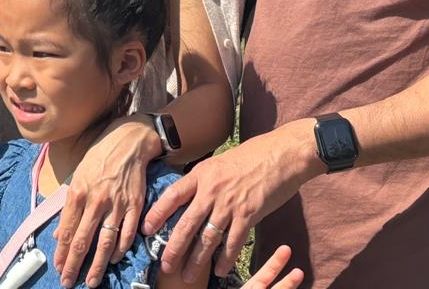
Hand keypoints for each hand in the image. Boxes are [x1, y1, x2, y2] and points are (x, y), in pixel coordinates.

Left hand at [54, 116, 160, 287]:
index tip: (58, 268)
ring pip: (104, 242)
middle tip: (68, 282)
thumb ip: (69, 206)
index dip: (61, 252)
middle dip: (74, 265)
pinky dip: (121, 249)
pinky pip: (127, 233)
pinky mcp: (135, 205)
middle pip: (82, 241)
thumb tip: (58, 233)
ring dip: (97, 265)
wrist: (128, 141)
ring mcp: (116, 204)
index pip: (66, 230)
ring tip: (91, 281)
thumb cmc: (99, 157)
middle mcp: (95, 201)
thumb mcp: (78, 177)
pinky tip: (115, 259)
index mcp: (77, 192)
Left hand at [142, 121, 319, 283]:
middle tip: (165, 265)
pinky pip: (232, 242)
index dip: (157, 214)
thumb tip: (192, 195)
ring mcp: (230, 203)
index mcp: (202, 173)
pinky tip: (219, 270)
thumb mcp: (221, 162)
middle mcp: (212, 189)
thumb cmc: (253, 155)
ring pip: (208, 238)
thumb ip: (206, 179)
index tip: (146, 229)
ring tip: (188, 276)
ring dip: (197, 260)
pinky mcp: (249, 214)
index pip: (172, 196)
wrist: (282, 153)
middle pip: (187, 223)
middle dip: (174, 248)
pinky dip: (225, 258)